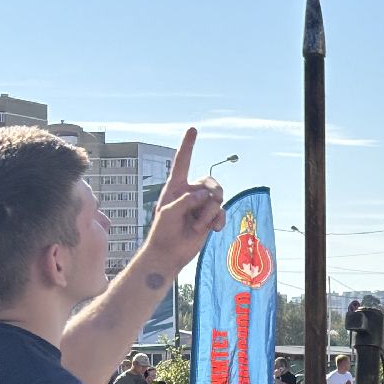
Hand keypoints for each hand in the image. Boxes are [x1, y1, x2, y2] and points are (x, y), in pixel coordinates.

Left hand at [141, 127, 225, 273]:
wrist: (170, 253)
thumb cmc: (163, 232)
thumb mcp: (169, 213)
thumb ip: (186, 200)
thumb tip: (205, 196)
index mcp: (175, 187)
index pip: (182, 162)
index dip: (188, 146)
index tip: (193, 129)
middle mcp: (189, 193)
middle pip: (209, 182)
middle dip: (213, 191)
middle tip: (213, 199)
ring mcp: (200, 206)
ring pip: (217, 200)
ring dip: (210, 213)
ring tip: (200, 225)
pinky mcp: (209, 218)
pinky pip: (221, 213)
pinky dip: (218, 221)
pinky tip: (212, 230)